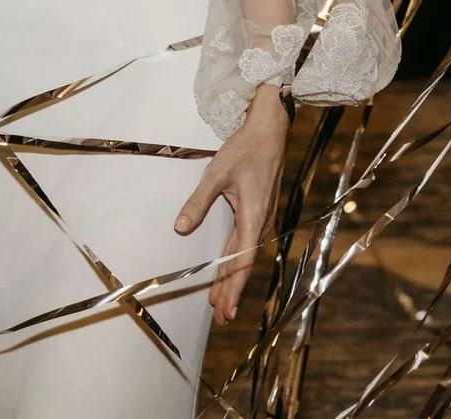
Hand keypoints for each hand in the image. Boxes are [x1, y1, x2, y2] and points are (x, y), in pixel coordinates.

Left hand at [177, 84, 285, 323]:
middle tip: (222, 318)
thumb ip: (198, 203)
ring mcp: (261, 219)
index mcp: (253, 219)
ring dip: (232, 278)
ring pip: (244, 256)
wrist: (270, 132)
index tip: (224, 310)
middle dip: (231, 291)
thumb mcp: (216, 175)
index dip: (231, 288)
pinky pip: (245, 244)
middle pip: (243, 265)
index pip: (240, 262)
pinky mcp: (258, 212)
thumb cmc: (244, 151)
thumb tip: (180, 228)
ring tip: (220, 301)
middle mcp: (260, 224)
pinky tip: (227, 269)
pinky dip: (235, 261)